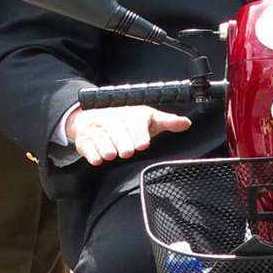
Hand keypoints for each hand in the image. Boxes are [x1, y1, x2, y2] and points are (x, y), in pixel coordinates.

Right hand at [65, 104, 191, 165]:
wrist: (96, 115)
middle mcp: (114, 119)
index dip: (138, 133)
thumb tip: (187, 123)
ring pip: (101, 137)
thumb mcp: (149, 119)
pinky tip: (97, 158)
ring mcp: (98, 128)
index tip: (142, 143)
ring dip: (106, 146)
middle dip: (122, 141)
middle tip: (127, 151)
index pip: (135, 122)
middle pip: (117, 130)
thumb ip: (167, 122)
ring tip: (111, 154)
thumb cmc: (129, 121)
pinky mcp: (85, 139)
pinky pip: (87, 145)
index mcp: (131, 114)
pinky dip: (91, 152)